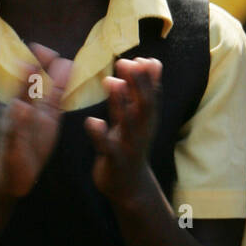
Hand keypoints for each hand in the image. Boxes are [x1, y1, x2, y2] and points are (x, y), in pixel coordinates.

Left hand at [0, 45, 72, 198]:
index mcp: (13, 112)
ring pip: (49, 90)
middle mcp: (26, 108)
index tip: (34, 53)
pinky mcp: (49, 122)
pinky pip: (57, 102)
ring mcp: (38, 114)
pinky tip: (70, 79)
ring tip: (68, 62)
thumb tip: (18, 105)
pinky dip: (63, 89)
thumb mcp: (10, 150)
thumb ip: (14, 128)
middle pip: (36, 82)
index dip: (29, 69)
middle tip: (52, 51)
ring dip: (57, 76)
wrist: (13, 180)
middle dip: (44, 66)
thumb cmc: (8, 166)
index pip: (23, 85)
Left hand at [85, 57, 160, 207]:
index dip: (149, 77)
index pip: (153, 94)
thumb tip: (151, 62)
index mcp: (147, 119)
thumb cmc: (131, 146)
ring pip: (127, 122)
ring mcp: (129, 145)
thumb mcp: (139, 118)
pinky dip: (100, 134)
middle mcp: (141, 130)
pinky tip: (92, 121)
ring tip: (111, 81)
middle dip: (137, 83)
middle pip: (144, 104)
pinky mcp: (115, 160)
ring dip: (120, 102)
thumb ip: (140, 92)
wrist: (130, 187)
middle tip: (126, 62)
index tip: (143, 58)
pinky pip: (108, 147)